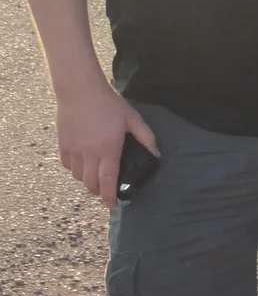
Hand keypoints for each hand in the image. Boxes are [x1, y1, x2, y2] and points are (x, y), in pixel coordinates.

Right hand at [58, 85, 154, 205]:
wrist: (80, 91)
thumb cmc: (109, 104)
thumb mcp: (133, 119)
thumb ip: (146, 138)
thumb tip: (156, 155)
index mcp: (108, 149)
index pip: (107, 180)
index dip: (109, 195)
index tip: (111, 204)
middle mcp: (88, 153)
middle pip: (90, 183)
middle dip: (98, 191)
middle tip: (106, 191)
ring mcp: (73, 150)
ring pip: (78, 176)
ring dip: (87, 181)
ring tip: (96, 178)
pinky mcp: (63, 145)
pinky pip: (67, 166)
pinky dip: (75, 170)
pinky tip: (83, 165)